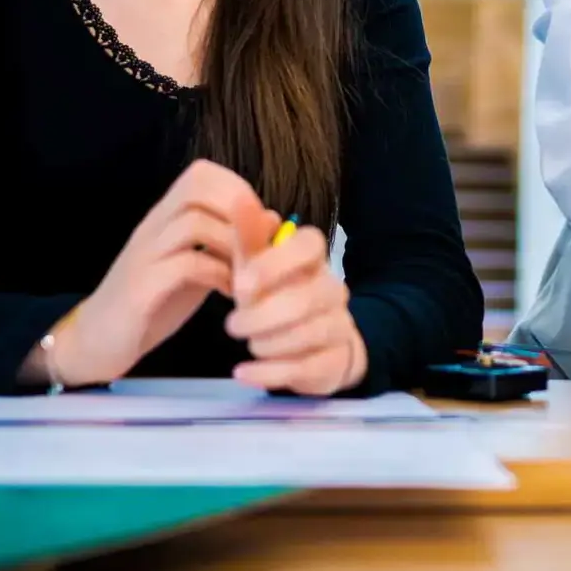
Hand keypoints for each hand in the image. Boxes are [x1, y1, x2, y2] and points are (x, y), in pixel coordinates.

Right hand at [42, 160, 272, 388]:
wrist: (97, 341)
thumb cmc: (153, 302)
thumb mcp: (197, 266)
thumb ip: (228, 243)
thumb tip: (271, 219)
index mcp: (165, 217)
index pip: (200, 174)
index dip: (236, 189)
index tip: (257, 223)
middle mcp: (153, 227)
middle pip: (197, 186)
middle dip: (238, 209)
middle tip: (259, 243)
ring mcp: (144, 255)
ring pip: (194, 223)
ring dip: (234, 246)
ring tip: (250, 273)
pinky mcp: (141, 288)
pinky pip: (185, 265)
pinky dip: (218, 275)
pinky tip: (230, 293)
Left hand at [224, 224, 366, 395]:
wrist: (313, 342)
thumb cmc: (277, 294)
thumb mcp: (256, 265)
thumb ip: (248, 236)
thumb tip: (237, 197)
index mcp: (312, 259)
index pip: (310, 244)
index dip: (276, 263)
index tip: (242, 282)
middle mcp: (332, 289)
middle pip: (307, 298)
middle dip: (263, 314)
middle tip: (232, 323)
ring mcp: (337, 326)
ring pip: (308, 334)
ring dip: (268, 342)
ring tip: (248, 343)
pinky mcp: (332, 362)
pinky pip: (304, 368)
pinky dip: (268, 373)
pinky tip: (243, 372)